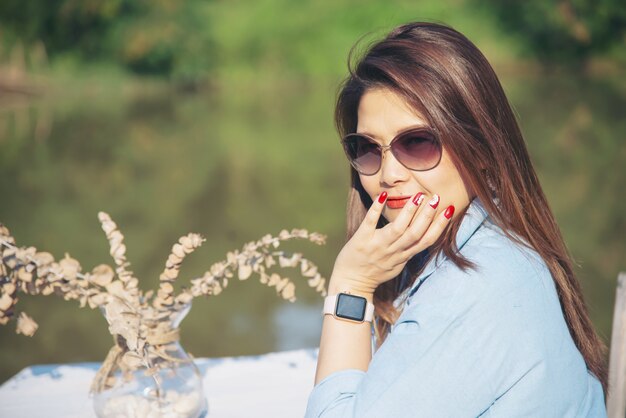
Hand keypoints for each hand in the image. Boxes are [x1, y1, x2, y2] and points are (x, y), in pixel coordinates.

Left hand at [329, 192, 453, 297]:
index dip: (439, 226)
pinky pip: (370, 223)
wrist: (351, 283)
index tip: (449, 210)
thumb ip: (408, 251)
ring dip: (408, 212)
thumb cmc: (375, 273)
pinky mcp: (361, 239)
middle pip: (415, 233)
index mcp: (403, 256)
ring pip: (397, 228)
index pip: (426, 241)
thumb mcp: (396, 265)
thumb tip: (421, 236)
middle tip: (436, 198)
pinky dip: (376, 209)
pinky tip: (383, 195)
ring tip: (418, 196)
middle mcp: (393, 251)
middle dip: (427, 216)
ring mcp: (377, 245)